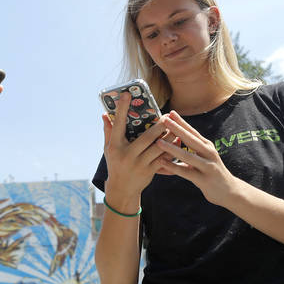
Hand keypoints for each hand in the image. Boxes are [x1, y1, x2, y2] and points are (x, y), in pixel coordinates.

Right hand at [102, 91, 177, 207]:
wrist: (122, 189)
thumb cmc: (115, 164)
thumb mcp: (108, 149)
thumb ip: (108, 131)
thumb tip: (105, 114)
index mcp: (115, 146)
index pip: (118, 124)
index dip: (122, 109)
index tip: (127, 94)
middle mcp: (127, 155)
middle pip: (145, 137)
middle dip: (158, 126)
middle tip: (167, 116)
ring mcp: (138, 164)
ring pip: (158, 148)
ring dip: (169, 137)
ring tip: (177, 127)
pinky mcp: (149, 171)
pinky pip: (163, 159)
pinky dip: (171, 150)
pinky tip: (178, 142)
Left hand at [153, 111, 237, 205]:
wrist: (230, 191)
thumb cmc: (211, 172)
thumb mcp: (203, 158)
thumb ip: (189, 150)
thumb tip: (173, 140)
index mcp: (207, 146)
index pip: (192, 131)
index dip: (181, 122)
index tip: (170, 112)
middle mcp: (208, 153)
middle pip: (190, 139)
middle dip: (177, 128)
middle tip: (164, 119)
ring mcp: (207, 166)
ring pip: (187, 155)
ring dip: (172, 148)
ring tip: (158, 142)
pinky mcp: (204, 180)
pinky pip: (186, 172)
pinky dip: (173, 167)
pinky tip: (162, 163)